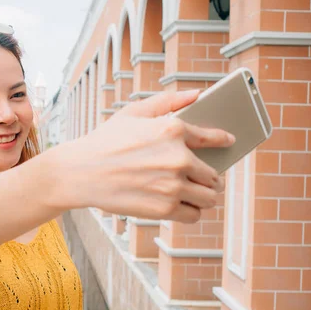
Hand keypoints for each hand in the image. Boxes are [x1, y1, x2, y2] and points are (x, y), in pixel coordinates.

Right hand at [66, 90, 233, 223]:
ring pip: (209, 197)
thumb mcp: (133, 112)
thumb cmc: (105, 141)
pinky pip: (194, 215)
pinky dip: (190, 212)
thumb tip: (197, 94)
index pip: (212, 138)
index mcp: (173, 130)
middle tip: (198, 178)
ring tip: (192, 194)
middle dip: (208, 177)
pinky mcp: (164, 208)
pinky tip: (179, 205)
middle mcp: (178, 158)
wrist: (81, 172)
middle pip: (213, 175)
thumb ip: (168, 101)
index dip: (223, 141)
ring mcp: (173, 185)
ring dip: (202, 196)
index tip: (229, 143)